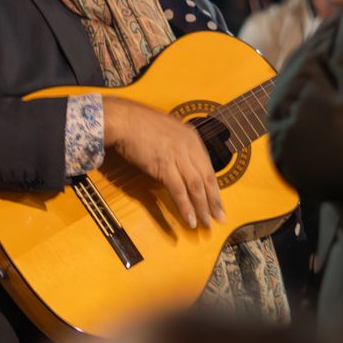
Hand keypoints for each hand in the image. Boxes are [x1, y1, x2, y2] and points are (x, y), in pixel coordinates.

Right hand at [101, 97, 223, 230]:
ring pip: (195, 186)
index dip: (214, 188)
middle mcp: (189, 146)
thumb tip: (180, 163)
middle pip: (206, 178)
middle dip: (214, 201)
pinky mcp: (164, 166)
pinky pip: (178, 190)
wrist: (123, 119)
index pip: (208, 167)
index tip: (218, 203)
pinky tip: (190, 219)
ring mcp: (177, 156)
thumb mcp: (167, 130)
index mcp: (191, 137)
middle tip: (219, 218)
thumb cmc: (139, 124)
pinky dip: (185, 206)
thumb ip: (177, 145)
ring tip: (206, 223)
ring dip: (202, 208)